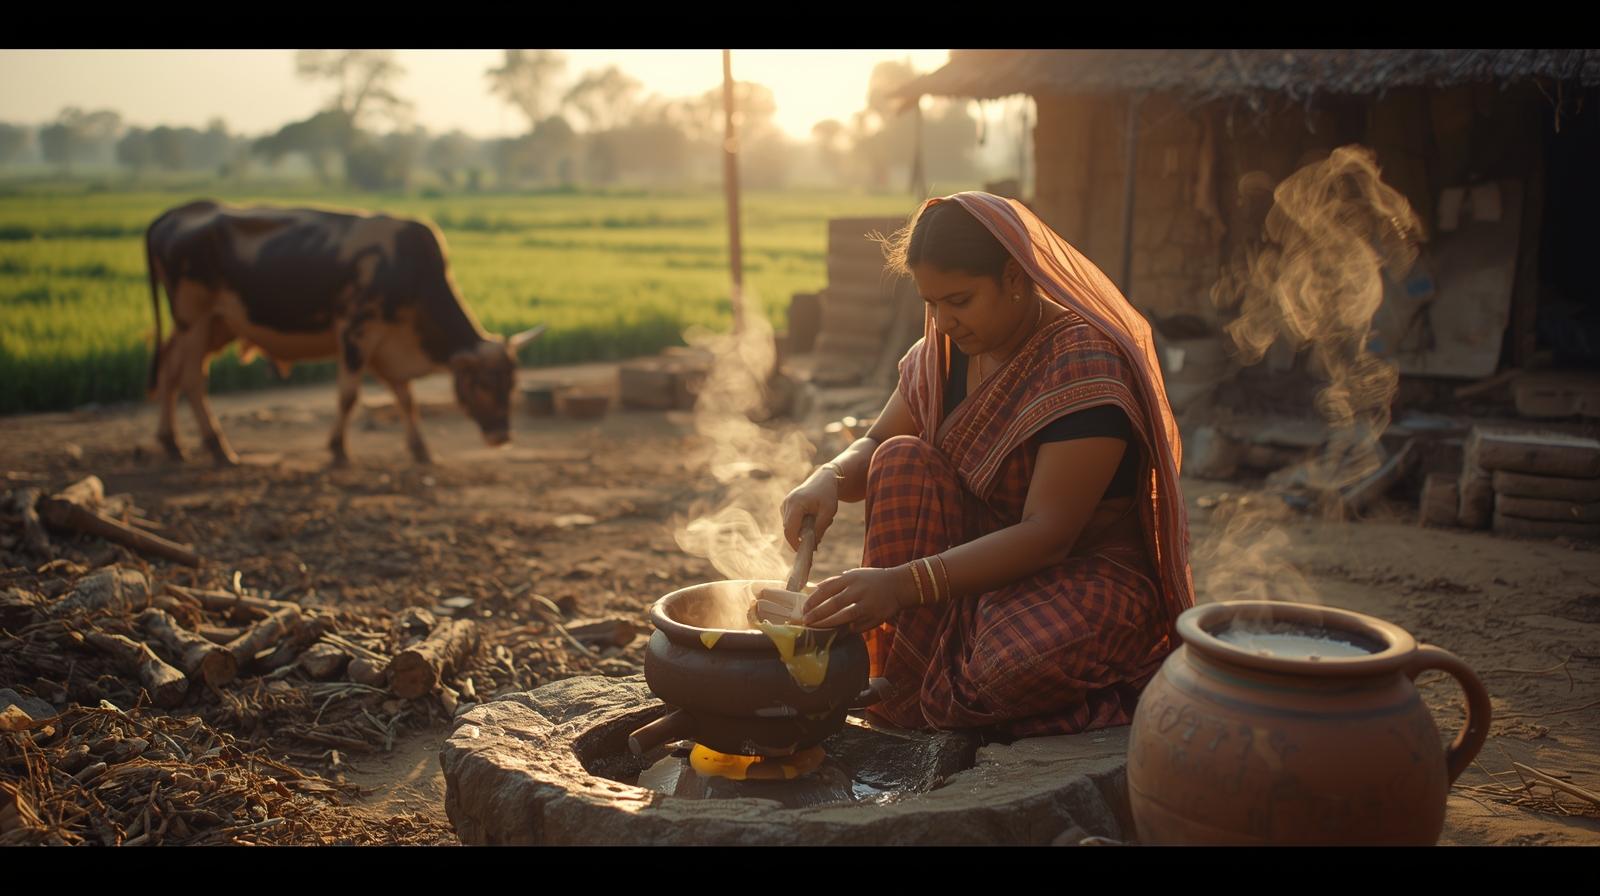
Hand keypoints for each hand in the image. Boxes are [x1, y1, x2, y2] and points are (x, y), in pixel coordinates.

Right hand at [780, 469, 839, 550]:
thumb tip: (813, 546)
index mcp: (796, 503)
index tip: (804, 552)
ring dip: (803, 531)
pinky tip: (813, 518)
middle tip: (817, 541)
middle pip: (788, 530)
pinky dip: (801, 525)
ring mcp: (784, 504)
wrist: (824, 479)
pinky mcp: (786, 506)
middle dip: (801, 538)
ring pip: (790, 527)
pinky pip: (791, 522)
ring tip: (819, 521)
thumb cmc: (828, 494)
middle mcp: (786, 503)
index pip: (789, 529)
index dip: (795, 543)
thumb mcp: (828, 512)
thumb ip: (820, 529)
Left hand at [799, 566, 915, 632]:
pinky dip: (847, 630)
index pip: (828, 589)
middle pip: (834, 604)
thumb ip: (834, 582)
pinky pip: (858, 626)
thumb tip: (814, 589)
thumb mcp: (854, 574)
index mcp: (852, 578)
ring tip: (817, 628)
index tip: (804, 609)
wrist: (899, 585)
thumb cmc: (871, 580)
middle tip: (806, 622)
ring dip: (829, 624)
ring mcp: (869, 604)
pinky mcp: (876, 617)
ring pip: (845, 617)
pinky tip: (837, 632)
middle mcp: (860, 590)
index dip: (814, 600)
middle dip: (818, 614)